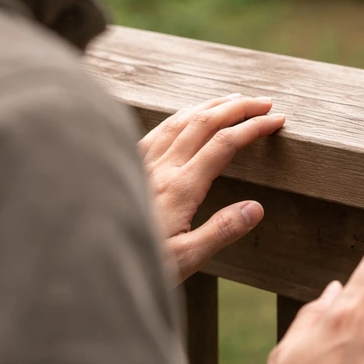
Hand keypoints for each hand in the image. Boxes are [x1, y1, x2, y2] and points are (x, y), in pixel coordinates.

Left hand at [138, 94, 285, 283]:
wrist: (87, 260)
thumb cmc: (140, 264)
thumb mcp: (186, 259)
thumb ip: (221, 231)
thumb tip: (256, 208)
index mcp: (179, 188)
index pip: (224, 144)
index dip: (253, 127)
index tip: (276, 120)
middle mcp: (160, 167)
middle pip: (204, 122)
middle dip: (237, 107)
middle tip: (264, 102)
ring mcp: (142, 163)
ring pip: (180, 119)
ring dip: (210, 105)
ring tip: (233, 100)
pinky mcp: (128, 165)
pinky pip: (157, 129)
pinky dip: (182, 115)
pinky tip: (188, 116)